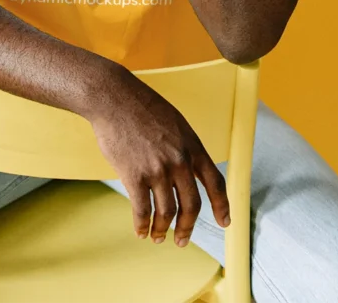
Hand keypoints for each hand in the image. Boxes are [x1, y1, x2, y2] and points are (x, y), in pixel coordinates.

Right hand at [88, 71, 229, 246]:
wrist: (113, 97)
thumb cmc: (141, 106)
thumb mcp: (175, 122)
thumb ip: (184, 147)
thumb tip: (189, 172)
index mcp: (192, 145)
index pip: (215, 182)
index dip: (222, 205)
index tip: (224, 222)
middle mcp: (179, 160)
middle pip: (191, 205)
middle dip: (187, 228)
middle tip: (182, 240)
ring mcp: (157, 169)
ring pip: (166, 212)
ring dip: (162, 230)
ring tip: (158, 236)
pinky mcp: (134, 176)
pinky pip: (142, 211)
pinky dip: (142, 226)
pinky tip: (141, 230)